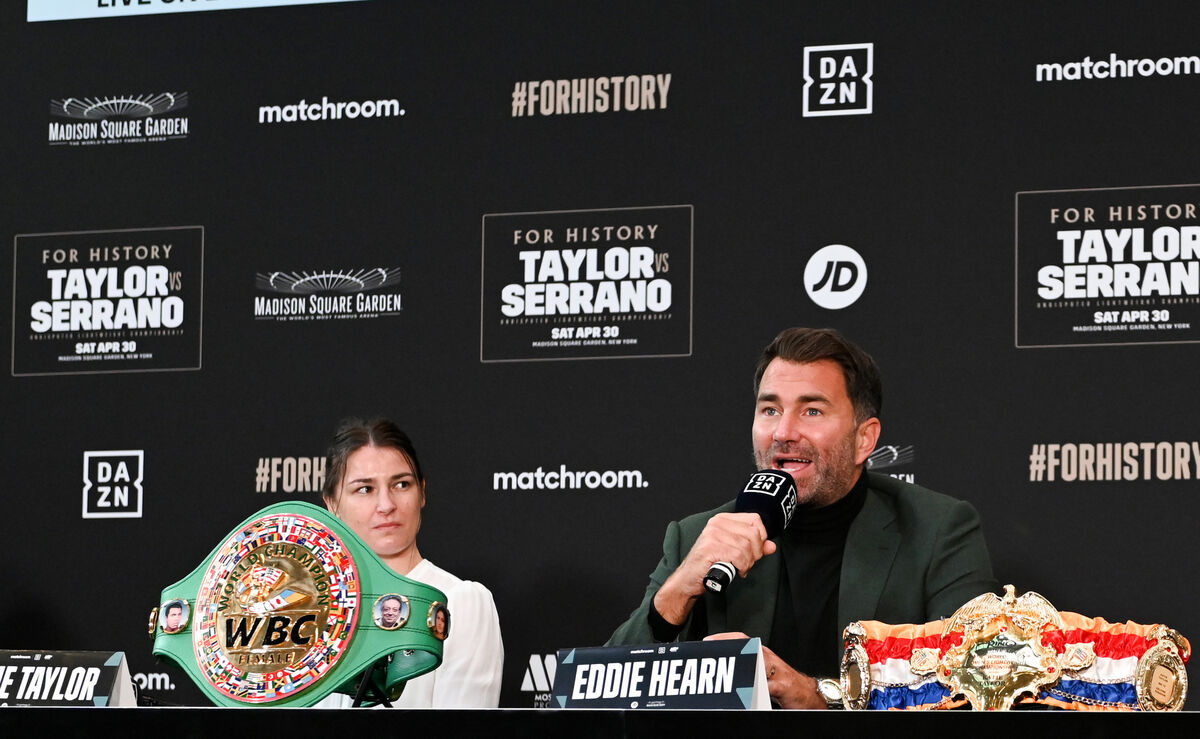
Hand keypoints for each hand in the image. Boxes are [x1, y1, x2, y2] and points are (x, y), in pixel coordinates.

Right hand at [653, 513, 776, 624]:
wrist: (689, 579)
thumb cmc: (710, 565)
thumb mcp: (735, 552)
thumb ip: (754, 547)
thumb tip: (771, 546)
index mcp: (723, 520)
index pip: (755, 520)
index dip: (760, 537)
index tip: (754, 550)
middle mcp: (717, 523)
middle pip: (753, 534)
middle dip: (755, 553)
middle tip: (746, 563)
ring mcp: (713, 535)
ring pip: (747, 546)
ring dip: (748, 562)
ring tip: (739, 568)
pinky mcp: (711, 548)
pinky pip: (739, 556)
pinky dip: (741, 567)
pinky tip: (735, 571)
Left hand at [705, 632, 823, 708]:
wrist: (807, 694)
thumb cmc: (783, 683)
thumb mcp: (764, 672)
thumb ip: (747, 666)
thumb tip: (723, 665)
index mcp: (762, 654)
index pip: (741, 639)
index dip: (724, 638)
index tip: (708, 641)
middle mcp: (768, 659)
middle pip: (746, 649)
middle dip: (728, 651)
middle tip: (711, 655)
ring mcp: (776, 672)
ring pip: (756, 664)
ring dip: (741, 668)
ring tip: (724, 672)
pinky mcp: (783, 686)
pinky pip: (767, 686)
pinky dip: (757, 688)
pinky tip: (746, 692)